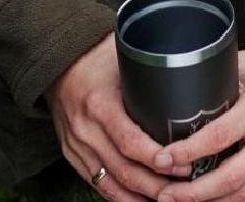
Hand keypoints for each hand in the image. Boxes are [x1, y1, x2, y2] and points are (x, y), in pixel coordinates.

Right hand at [46, 33, 191, 201]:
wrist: (58, 64)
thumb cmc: (95, 57)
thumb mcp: (121, 59)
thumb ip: (148, 72)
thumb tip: (186, 68)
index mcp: (98, 103)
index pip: (129, 141)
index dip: (155, 158)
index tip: (181, 164)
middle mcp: (86, 130)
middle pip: (124, 170)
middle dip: (156, 184)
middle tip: (185, 188)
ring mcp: (77, 147)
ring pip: (112, 184)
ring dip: (141, 196)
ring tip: (168, 198)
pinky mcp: (74, 157)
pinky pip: (99, 184)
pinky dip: (121, 197)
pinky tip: (141, 200)